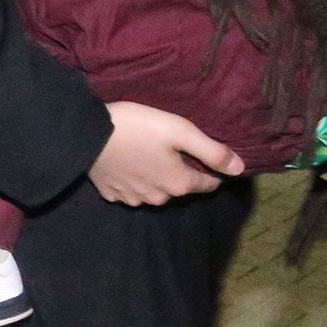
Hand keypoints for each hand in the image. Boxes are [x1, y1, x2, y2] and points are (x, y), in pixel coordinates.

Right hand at [88, 102, 244, 207]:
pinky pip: (129, 191)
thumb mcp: (180, 131)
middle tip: (170, 149)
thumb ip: (212, 151)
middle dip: (179, 173)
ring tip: (146, 156)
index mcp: (178, 183)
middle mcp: (158, 198)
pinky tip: (125, 164)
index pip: (208, 184)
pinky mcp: (110, 194)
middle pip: (178, 188)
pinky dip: (131, 181)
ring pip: (153, 191)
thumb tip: (240, 168)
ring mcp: (132, 198)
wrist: (86, 134)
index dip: (210, 170)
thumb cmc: (137, 128)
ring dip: (154, 178)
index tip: (204, 155)